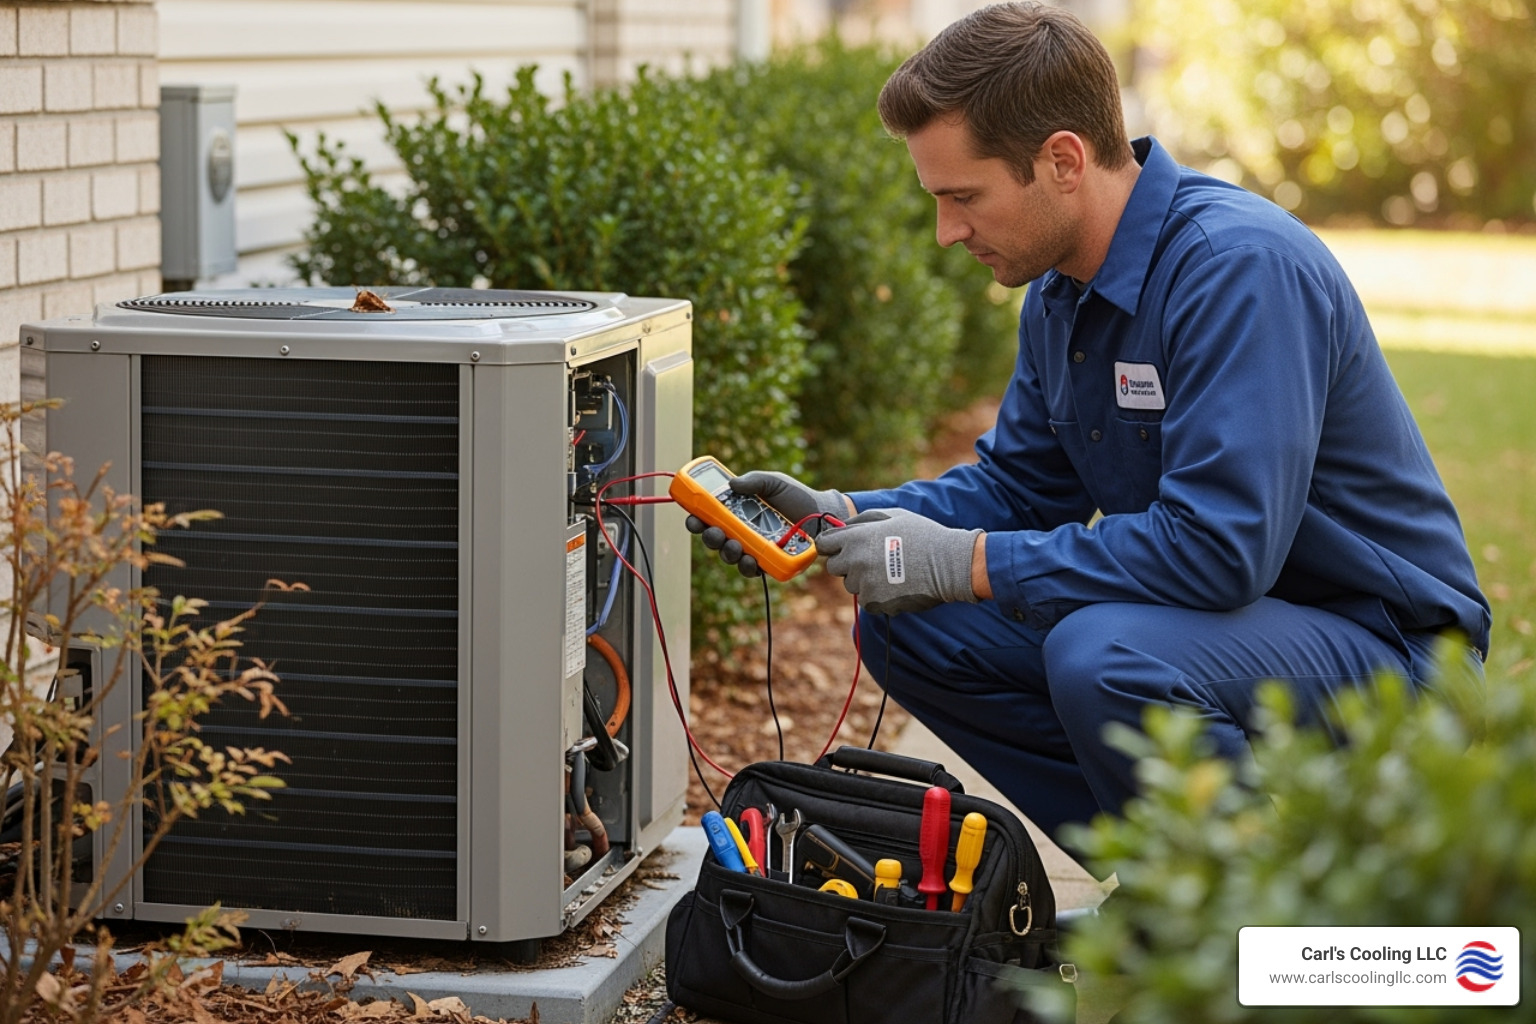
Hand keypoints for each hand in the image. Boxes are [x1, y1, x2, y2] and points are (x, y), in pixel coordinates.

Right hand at [685, 470, 847, 578]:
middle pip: (715, 539)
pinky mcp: (768, 562)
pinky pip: (752, 569)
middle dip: (710, 538)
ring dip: (727, 552)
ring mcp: (754, 548)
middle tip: (713, 533)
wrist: (823, 514)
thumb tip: (732, 484)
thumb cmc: (797, 496)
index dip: (697, 520)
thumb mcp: (774, 482)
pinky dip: (747, 567)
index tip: (693, 519)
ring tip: (733, 546)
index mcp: (737, 511)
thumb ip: (754, 480)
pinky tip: (749, 560)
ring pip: (730, 556)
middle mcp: (742, 531)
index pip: (710, 518)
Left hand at [815, 508, 981, 614]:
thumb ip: (862, 519)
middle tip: (872, 560)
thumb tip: (841, 526)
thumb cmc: (922, 535)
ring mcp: (863, 583)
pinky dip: (877, 596)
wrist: (948, 563)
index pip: (823, 544)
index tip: (839, 548)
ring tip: (890, 572)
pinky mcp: (874, 602)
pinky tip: (896, 585)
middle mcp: (855, 561)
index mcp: (856, 537)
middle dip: (848, 564)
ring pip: (851, 585)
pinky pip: (866, 601)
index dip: (831, 545)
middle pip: (834, 567)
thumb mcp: (893, 516)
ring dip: (864, 581)